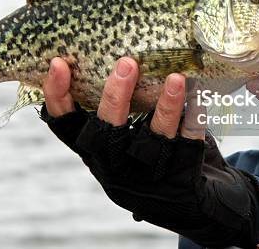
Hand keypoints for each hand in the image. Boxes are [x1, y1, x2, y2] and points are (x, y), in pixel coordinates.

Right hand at [42, 57, 258, 248]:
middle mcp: (114, 169)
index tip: (57, 64)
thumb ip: (120, 109)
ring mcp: (146, 179)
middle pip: (106, 135)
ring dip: (164, 108)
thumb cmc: (153, 159)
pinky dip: (194, 120)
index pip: (65, 127)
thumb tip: (119, 51)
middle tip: (126, 63)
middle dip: (114, 98)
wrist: (197, 207)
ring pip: (151, 142)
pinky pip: (186, 146)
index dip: (57, 97)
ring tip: (175, 78)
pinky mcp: (179, 181)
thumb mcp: (126, 141)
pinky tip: (200, 96)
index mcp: (95, 154)